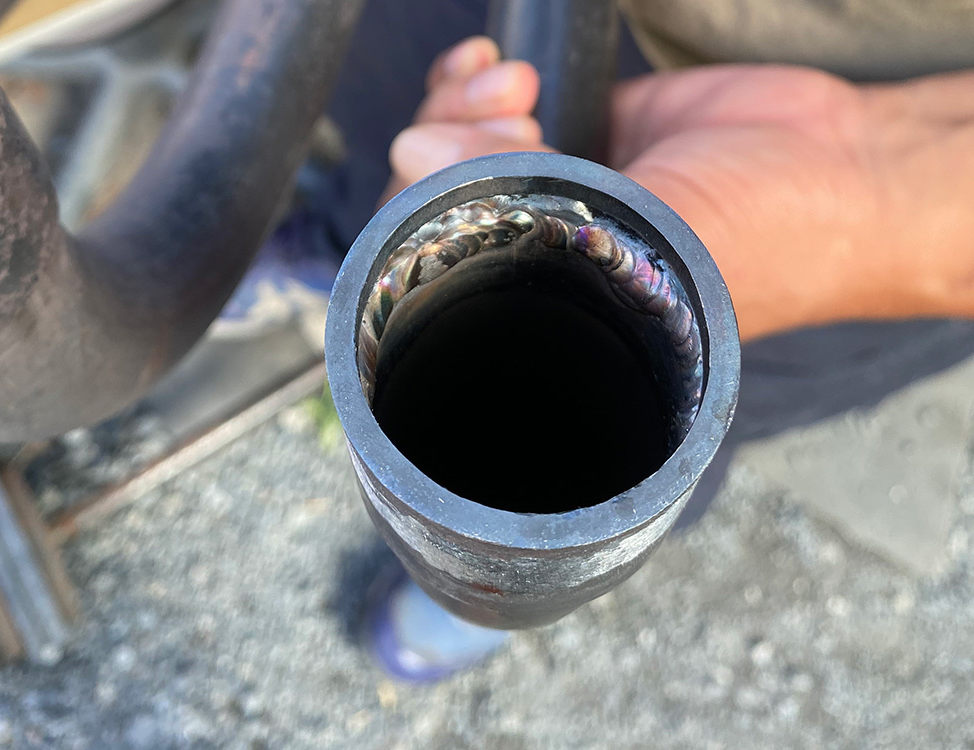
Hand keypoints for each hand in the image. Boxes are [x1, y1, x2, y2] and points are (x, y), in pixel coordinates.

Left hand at [387, 37, 973, 339]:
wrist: (840, 171)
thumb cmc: (764, 240)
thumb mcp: (646, 241)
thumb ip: (533, 203)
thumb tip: (412, 152)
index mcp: (544, 312)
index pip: (436, 268)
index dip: (421, 204)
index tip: (449, 160)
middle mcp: (540, 256)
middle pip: (434, 200)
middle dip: (449, 142)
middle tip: (513, 120)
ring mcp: (555, 191)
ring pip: (455, 147)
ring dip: (462, 104)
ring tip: (517, 88)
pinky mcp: (576, 134)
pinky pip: (494, 109)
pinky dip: (476, 82)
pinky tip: (492, 66)